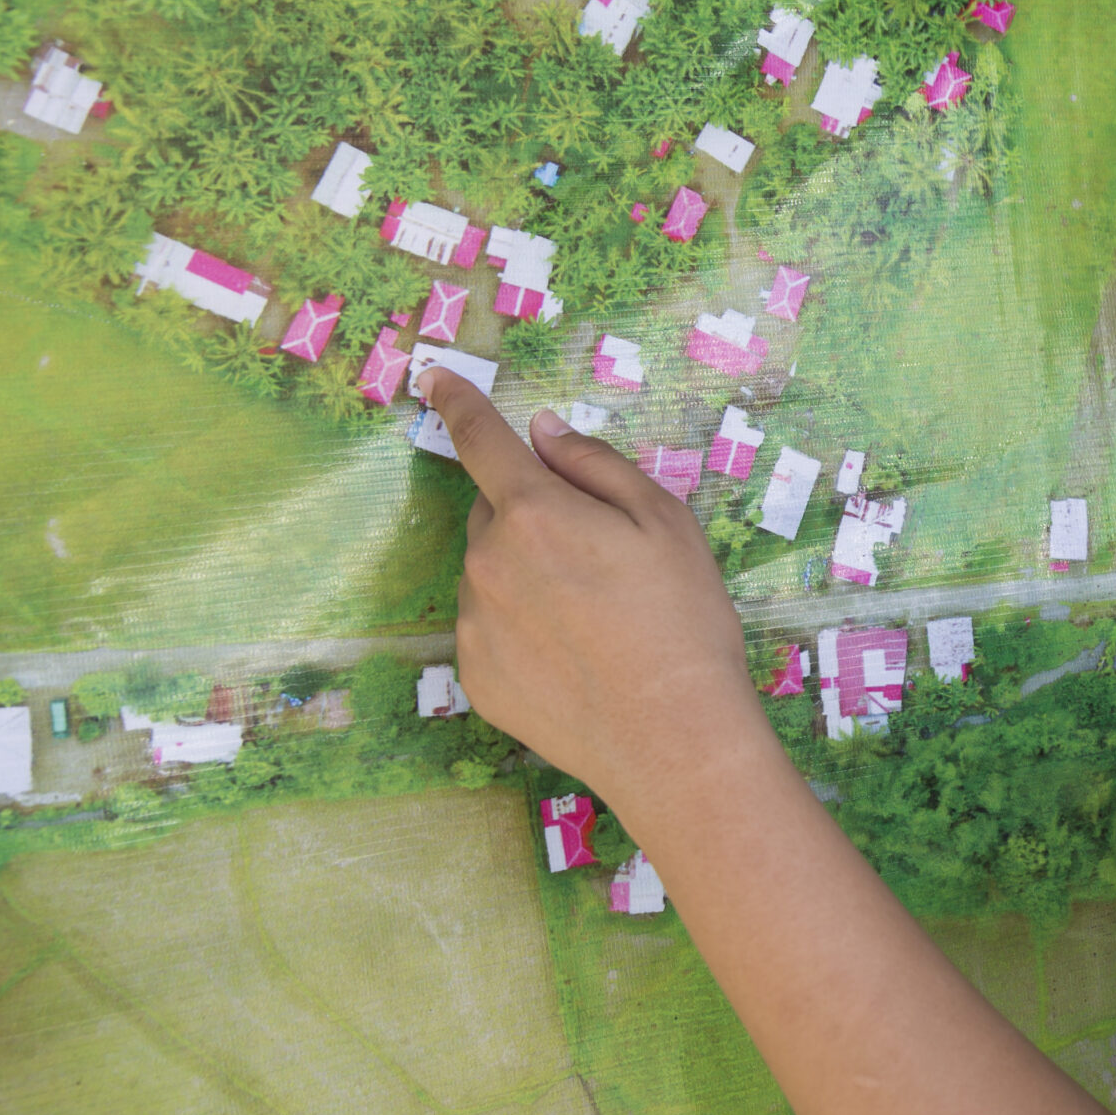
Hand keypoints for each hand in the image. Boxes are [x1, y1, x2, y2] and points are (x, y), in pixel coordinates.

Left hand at [420, 370, 770, 820]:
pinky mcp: (476, 677)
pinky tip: (575, 656)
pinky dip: (521, 628)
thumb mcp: (665, 522)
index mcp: (534, 512)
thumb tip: (544, 432)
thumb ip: (597, 465)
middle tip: (601, 557)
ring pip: (491, 572)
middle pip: (495, 512)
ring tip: (595, 619)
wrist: (673, 739)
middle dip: (533, 514)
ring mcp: (475, 624)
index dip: (456, 400)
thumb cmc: (684, 621)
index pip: (481, 440)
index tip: (431, 375)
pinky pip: (490, 628)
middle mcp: (487, 561)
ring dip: (527, 574)